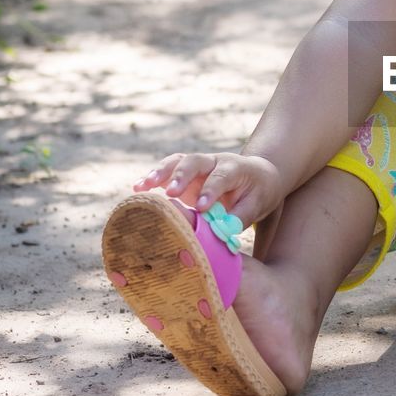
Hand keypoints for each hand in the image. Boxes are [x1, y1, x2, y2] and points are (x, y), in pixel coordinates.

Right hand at [132, 152, 282, 226]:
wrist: (258, 175)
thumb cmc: (258, 192)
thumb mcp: (257, 205)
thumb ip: (238, 218)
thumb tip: (219, 234)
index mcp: (236, 168)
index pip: (221, 177)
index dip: (211, 191)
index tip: (202, 207)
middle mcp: (214, 161)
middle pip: (195, 162)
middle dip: (181, 176)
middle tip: (171, 193)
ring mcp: (197, 165)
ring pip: (177, 161)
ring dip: (160, 173)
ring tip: (142, 187)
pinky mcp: (184, 172)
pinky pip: (167, 170)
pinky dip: (153, 177)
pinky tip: (138, 188)